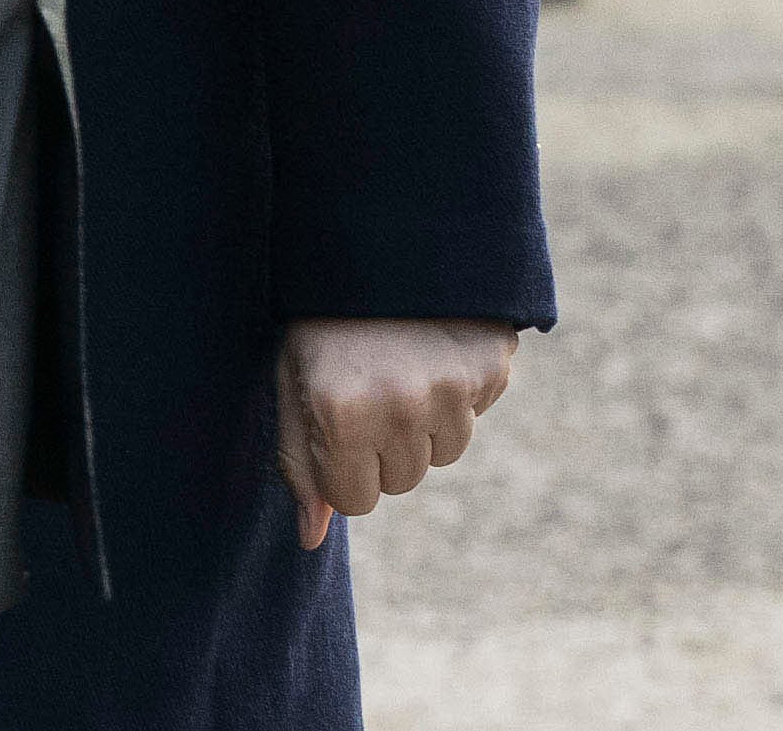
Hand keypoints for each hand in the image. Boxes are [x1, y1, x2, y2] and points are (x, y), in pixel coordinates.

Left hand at [277, 317, 518, 546]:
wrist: (376, 243)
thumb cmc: (318, 322)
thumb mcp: (290, 383)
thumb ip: (300, 463)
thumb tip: (310, 539)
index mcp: (340, 412)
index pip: (357, 500)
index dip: (342, 469)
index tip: (332, 427)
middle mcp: (401, 406)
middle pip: (402, 482)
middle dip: (380, 449)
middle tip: (363, 388)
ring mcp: (452, 388)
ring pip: (442, 455)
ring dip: (421, 425)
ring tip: (396, 367)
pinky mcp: (491, 369)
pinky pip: (475, 416)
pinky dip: (456, 396)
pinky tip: (428, 352)